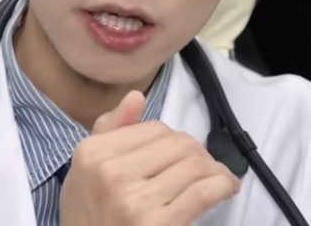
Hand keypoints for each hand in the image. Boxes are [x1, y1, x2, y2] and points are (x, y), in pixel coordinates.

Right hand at [59, 90, 240, 224]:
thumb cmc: (88, 215)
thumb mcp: (84, 170)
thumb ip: (108, 130)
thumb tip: (136, 97)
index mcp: (93, 152)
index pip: (153, 128)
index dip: (174, 139)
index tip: (184, 154)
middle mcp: (111, 172)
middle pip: (178, 143)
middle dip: (199, 154)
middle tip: (206, 168)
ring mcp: (134, 200)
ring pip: (194, 166)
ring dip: (216, 170)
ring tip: (220, 179)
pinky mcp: (158, 224)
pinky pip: (202, 193)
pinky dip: (223, 186)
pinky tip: (226, 189)